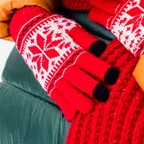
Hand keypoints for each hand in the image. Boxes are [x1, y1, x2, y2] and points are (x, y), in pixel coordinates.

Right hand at [10, 6, 118, 120]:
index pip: (89, 62)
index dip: (102, 70)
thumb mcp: (73, 29)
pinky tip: (72, 115)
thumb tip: (101, 49)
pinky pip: (56, 97)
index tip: (114, 75)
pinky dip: (64, 106)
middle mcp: (63, 65)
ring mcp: (53, 76)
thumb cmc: (57, 28)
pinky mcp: (47, 83)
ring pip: (67, 92)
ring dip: (78, 101)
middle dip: (92, 89)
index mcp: (72, 51)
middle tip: (105, 96)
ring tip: (89, 109)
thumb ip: (87, 40)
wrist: (29, 30)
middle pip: (79, 80)